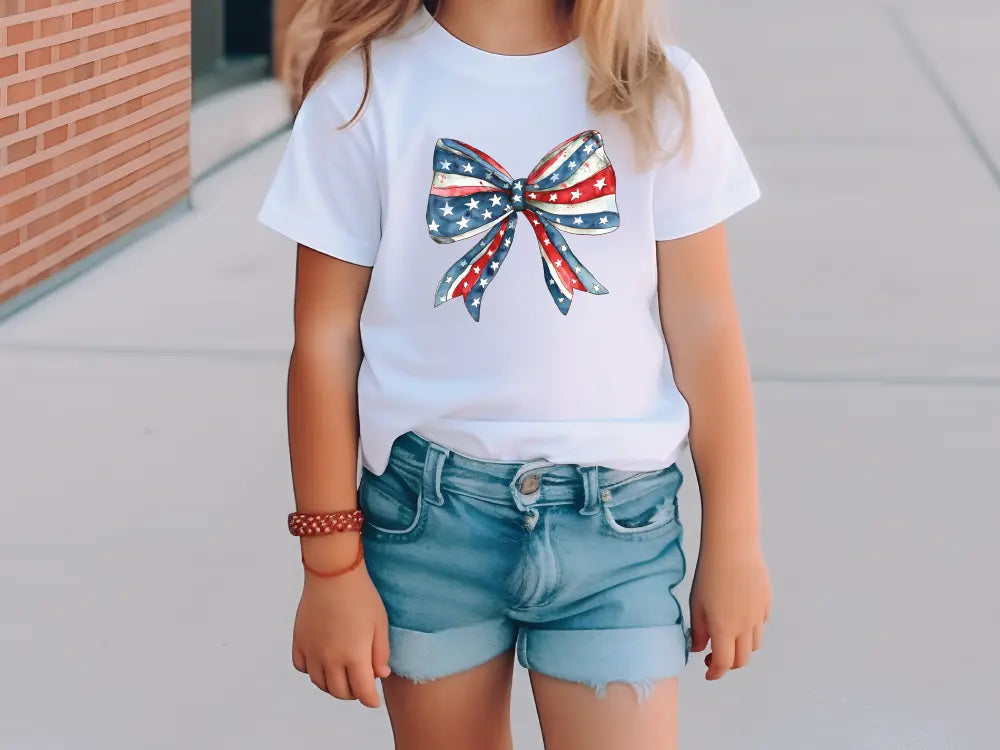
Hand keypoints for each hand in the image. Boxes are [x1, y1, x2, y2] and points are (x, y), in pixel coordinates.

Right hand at [292, 557, 390, 706]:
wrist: (333, 572)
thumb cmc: (361, 595)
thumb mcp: (380, 623)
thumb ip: (381, 653)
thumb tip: (380, 675)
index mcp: (354, 655)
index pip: (362, 692)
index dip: (370, 700)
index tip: (374, 700)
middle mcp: (330, 658)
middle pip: (339, 691)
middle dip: (353, 693)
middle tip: (360, 685)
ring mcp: (311, 650)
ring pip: (319, 683)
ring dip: (332, 685)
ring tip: (343, 676)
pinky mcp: (299, 640)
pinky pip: (302, 667)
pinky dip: (312, 671)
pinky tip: (322, 662)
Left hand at [689, 542, 770, 679]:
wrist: (732, 546)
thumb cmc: (709, 573)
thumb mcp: (696, 604)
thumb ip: (698, 631)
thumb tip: (699, 649)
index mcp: (725, 628)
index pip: (723, 663)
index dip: (714, 673)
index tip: (707, 672)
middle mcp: (745, 626)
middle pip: (742, 659)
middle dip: (728, 664)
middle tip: (713, 657)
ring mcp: (759, 615)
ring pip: (754, 645)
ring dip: (740, 648)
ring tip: (726, 637)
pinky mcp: (766, 603)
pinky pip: (760, 626)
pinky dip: (750, 631)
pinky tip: (738, 618)